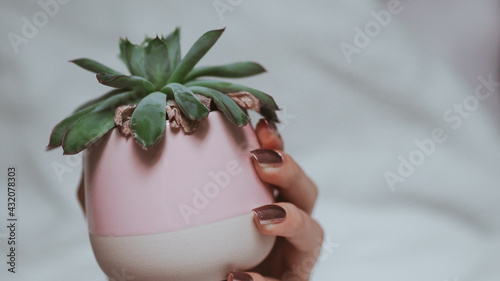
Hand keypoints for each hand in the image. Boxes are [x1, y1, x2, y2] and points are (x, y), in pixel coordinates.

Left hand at [76, 119, 323, 280]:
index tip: (254, 123)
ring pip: (313, 233)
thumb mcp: (135, 230)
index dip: (270, 142)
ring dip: (296, 220)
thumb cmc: (162, 267)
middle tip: (261, 161)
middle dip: (291, 170)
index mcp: (250, 202)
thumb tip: (89, 160)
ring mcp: (285, 259)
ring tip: (262, 217)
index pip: (269, 167)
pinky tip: (234, 278)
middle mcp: (275, 227)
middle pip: (303, 191)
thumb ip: (116, 199)